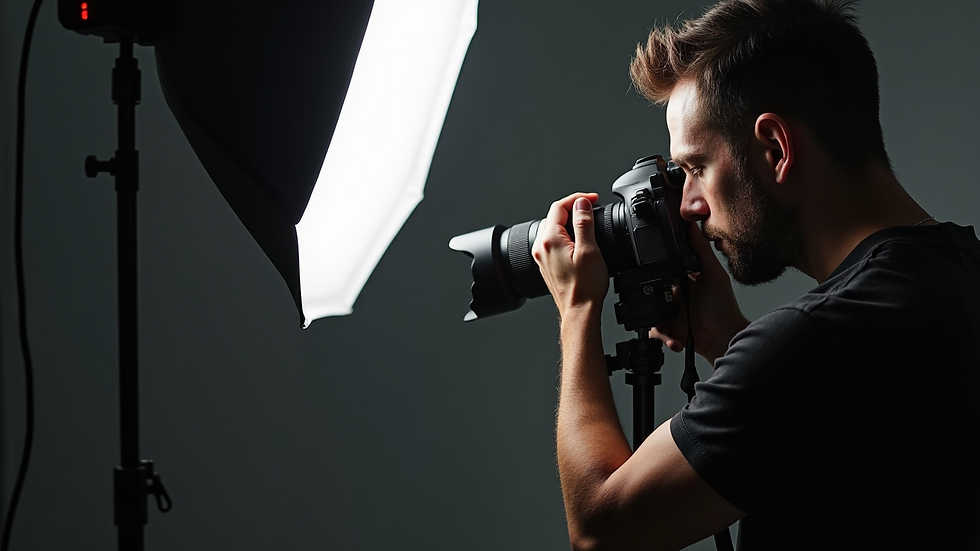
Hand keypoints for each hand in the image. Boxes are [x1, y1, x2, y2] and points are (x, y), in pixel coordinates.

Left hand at [532, 192, 607, 317]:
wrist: (578, 311)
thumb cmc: (585, 286)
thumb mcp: (590, 250)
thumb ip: (584, 223)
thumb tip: (582, 203)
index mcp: (550, 239)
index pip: (559, 206)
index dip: (577, 198)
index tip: (592, 199)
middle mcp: (541, 247)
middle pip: (554, 216)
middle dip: (573, 208)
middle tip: (591, 209)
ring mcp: (542, 257)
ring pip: (553, 228)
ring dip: (569, 222)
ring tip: (587, 223)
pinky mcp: (546, 265)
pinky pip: (553, 242)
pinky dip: (565, 235)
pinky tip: (578, 241)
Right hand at [650, 223, 748, 364]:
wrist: (723, 338)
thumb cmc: (723, 308)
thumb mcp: (714, 274)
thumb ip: (702, 251)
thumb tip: (693, 226)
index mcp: (684, 277)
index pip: (665, 265)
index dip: (656, 264)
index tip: (652, 263)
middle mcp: (675, 293)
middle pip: (652, 287)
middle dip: (651, 293)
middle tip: (665, 298)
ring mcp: (670, 311)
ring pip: (649, 309)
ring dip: (656, 317)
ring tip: (671, 319)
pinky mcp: (668, 328)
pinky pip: (654, 329)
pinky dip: (663, 335)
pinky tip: (676, 337)